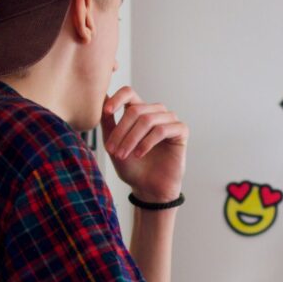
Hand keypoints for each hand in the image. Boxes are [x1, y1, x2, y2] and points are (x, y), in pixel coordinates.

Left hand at [100, 86, 187, 202]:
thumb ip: (108, 122)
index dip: (118, 98)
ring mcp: (170, 121)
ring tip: (123, 155)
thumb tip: (101, 97)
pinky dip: (147, 142)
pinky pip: (162, 130)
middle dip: (121, 131)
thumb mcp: (113, 143)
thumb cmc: (131, 167)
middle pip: (136, 109)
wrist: (148, 189)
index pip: (129, 93)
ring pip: (148, 120)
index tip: (107, 111)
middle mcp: (155, 113)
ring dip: (132, 138)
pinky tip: (139, 154)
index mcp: (139, 112)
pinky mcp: (181, 131)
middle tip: (112, 150)